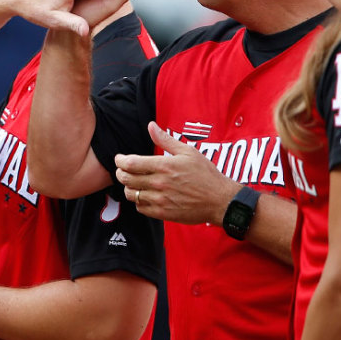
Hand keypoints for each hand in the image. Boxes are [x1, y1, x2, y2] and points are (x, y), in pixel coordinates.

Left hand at [114, 122, 240, 224]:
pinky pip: (140, 208)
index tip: (119, 159)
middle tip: (123, 170)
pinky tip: (145, 195)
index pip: (130, 163)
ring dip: (129, 187)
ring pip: (131, 194)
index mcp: (164, 166)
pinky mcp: (163, 213)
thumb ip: (166, 140)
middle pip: (126, 179)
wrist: (220, 200)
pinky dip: (139, 201)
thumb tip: (151, 126)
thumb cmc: (206, 174)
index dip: (120, 160)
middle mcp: (159, 183)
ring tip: (134, 183)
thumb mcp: (188, 152)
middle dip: (121, 173)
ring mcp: (160, 200)